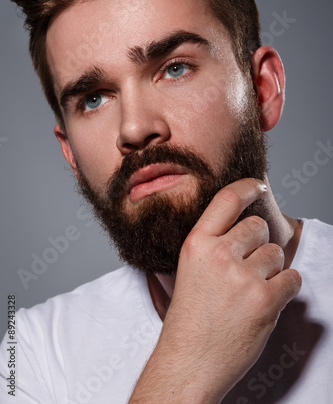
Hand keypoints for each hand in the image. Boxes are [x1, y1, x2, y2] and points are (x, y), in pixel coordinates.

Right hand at [129, 178, 301, 403]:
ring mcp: (242, 277)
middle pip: (258, 227)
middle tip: (247, 269)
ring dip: (271, 271)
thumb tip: (248, 227)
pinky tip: (266, 303)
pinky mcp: (264, 300)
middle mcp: (219, 254)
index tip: (258, 186)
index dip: (247, 186)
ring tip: (250, 293)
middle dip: (259, 244)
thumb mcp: (189, 269)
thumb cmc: (189, 319)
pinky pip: (293, 279)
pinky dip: (286, 290)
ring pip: (277, 254)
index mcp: (196, 244)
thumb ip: (214, 245)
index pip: (228, 198)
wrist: (189, 362)